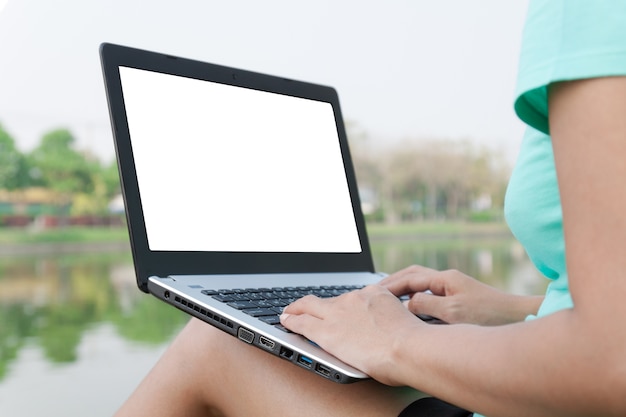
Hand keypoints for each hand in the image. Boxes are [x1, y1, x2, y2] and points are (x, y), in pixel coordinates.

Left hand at [280, 285, 422, 384]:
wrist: (408, 348)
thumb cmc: (413, 343)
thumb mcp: (404, 319)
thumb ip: (388, 319)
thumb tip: (386, 329)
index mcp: (375, 293)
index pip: (352, 298)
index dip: (341, 305)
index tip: (338, 309)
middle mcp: (354, 298)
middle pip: (328, 299)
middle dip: (314, 304)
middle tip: (303, 306)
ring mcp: (338, 312)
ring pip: (310, 306)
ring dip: (298, 310)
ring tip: (289, 313)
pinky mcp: (325, 330)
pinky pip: (301, 322)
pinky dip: (290, 320)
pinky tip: (285, 320)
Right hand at [379, 265, 542, 325]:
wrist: (520, 318)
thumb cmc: (491, 316)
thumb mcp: (453, 313)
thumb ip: (426, 305)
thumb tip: (407, 303)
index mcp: (445, 279)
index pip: (408, 278)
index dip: (388, 287)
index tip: (371, 294)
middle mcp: (448, 280)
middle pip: (412, 275)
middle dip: (392, 283)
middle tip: (373, 293)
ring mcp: (454, 288)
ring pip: (420, 283)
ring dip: (402, 289)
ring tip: (386, 299)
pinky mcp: (459, 299)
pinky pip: (429, 293)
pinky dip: (414, 296)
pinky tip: (411, 308)